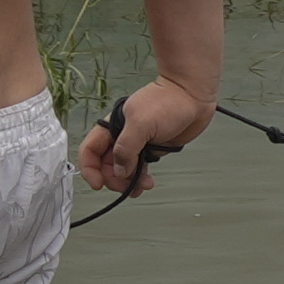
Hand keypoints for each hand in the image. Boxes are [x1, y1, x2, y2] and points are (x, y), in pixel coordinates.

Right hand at [79, 79, 213, 195]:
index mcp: (112, 126)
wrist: (193, 95)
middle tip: (126, 187)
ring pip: (123, 168)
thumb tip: (120, 170)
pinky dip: (140, 177)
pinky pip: (140, 168)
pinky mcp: (152, 148)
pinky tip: (147, 182)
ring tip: (142, 187)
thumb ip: (126, 148)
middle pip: (106, 164)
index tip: (98, 184)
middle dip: (113, 178)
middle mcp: (121, 136)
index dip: (90, 169)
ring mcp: (137, 143)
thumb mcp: (141, 124)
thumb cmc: (168, 101)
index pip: (90, 150)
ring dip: (128, 182)